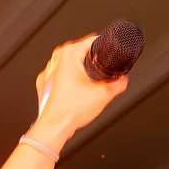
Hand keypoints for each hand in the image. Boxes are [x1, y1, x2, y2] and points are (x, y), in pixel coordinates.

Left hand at [30, 33, 128, 149]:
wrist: (54, 128)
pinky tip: (77, 92)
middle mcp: (55, 60)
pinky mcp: (45, 84)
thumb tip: (123, 80)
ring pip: (71, 65)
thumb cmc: (70, 111)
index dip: (106, 47)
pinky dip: (70, 82)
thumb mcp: (104, 94)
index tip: (111, 53)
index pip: (93, 40)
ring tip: (87, 86)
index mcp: (68, 54)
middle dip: (93, 62)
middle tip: (100, 75)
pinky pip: (61, 77)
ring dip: (81, 72)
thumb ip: (120, 83)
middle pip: (82, 53)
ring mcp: (47, 72)